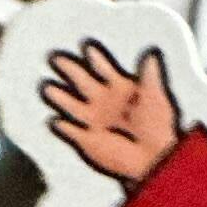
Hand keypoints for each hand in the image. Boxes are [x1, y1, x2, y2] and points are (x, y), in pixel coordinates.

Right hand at [39, 38, 180, 185]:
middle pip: (81, 80)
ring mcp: (94, 120)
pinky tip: (56, 121)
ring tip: (48, 88)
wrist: (155, 158)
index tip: (88, 47)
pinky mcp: (88, 139)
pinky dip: (63, 127)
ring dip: (59, 96)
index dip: (96, 58)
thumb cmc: (159, 128)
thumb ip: (150, 77)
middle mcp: (103, 101)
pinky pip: (70, 131)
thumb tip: (152, 55)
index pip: (102, 68)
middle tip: (57, 58)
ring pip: (70, 104)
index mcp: (119, 89)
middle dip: (69, 69)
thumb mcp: (156, 98)